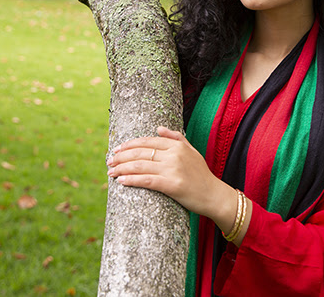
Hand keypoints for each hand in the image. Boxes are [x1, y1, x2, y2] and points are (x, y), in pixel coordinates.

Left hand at [107, 127, 235, 222]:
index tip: (116, 149)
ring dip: (121, 169)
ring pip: (140, 166)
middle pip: (140, 153)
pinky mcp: (172, 185)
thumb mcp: (191, 151)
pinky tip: (121, 181)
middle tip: (109, 162)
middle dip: (121, 157)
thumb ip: (176, 138)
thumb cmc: (201, 175)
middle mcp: (174, 155)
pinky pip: (146, 181)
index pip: (147, 141)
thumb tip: (158, 128)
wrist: (214, 195)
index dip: (129, 145)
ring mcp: (173, 169)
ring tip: (110, 173)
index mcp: (177, 145)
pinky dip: (131, 180)